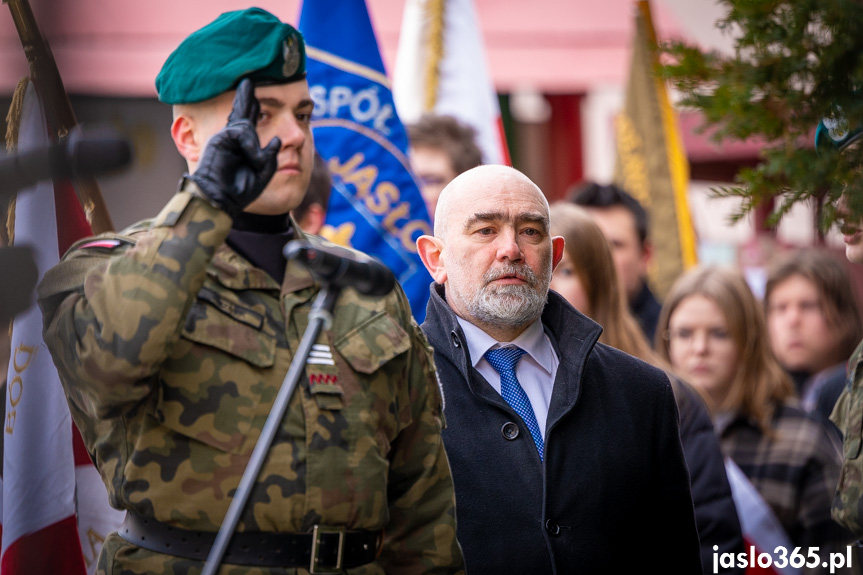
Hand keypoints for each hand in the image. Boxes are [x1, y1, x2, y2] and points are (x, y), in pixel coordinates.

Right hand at [187, 78, 280, 216]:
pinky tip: (252, 160)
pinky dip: (251, 147)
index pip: (248, 121)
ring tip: (255, 164)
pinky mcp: (220, 138)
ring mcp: (225, 137)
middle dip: (245, 97)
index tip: (253, 92)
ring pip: (246, 127)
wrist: (221, 199)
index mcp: (242, 145)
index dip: (251, 106)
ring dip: (255, 149)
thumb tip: (276, 140)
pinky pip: (242, 134)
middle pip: (241, 112)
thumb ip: (270, 157)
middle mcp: (232, 138)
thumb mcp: (263, 173)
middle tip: (248, 81)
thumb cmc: (240, 189)